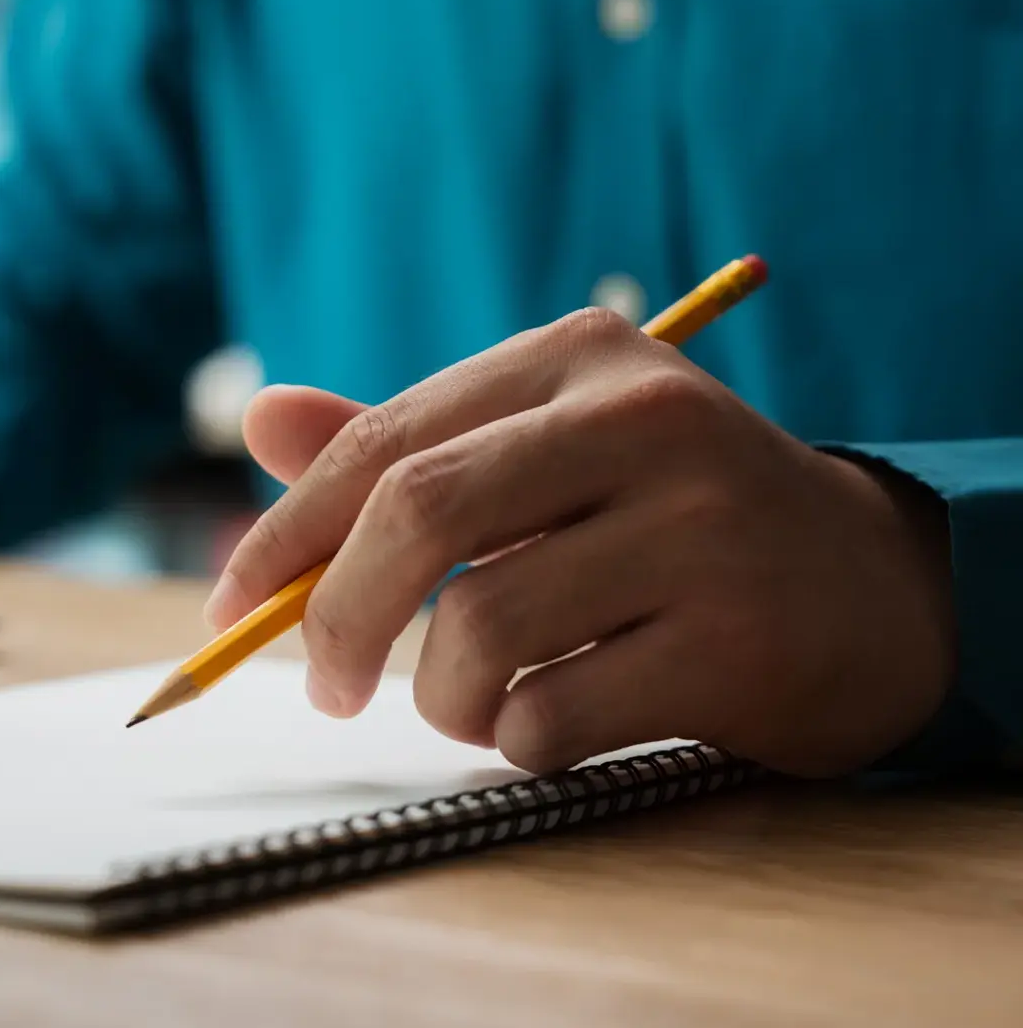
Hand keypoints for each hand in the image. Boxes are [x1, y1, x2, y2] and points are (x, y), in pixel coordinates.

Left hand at [213, 308, 955, 777]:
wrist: (866, 588)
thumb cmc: (664, 517)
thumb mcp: (544, 454)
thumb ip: (404, 445)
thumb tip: (255, 419)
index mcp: (579, 358)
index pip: (385, 440)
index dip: (287, 534)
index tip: (231, 607)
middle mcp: (644, 421)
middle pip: (419, 514)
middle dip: (335, 618)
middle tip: (323, 687)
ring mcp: (701, 529)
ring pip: (479, 630)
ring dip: (443, 697)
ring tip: (477, 700)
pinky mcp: (736, 643)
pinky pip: (550, 716)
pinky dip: (518, 740)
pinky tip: (559, 719)